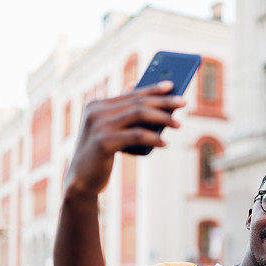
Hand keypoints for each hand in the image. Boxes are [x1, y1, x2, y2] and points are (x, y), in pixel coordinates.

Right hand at [64, 81, 185, 196]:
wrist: (81, 180)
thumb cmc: (100, 154)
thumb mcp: (109, 130)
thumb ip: (121, 113)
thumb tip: (139, 90)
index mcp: (96, 105)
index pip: (131, 93)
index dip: (152, 88)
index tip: (171, 85)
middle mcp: (96, 111)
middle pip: (137, 102)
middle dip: (163, 102)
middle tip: (184, 103)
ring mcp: (98, 126)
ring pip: (139, 114)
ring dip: (163, 118)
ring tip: (179, 124)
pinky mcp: (103, 142)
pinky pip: (136, 136)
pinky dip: (153, 138)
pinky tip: (165, 143)